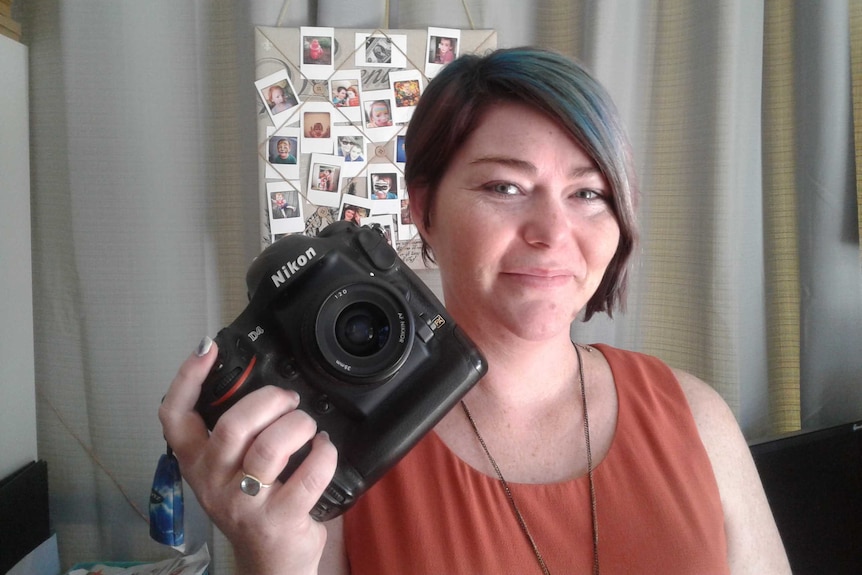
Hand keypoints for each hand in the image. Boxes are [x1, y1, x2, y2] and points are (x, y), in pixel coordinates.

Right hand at [159, 338, 338, 574]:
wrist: (270, 563)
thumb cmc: (253, 507)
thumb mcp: (228, 469)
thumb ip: (233, 432)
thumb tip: (258, 383)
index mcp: (197, 463)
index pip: (174, 416)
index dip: (188, 378)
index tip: (207, 349)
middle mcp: (213, 482)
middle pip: (233, 426)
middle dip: (269, 401)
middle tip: (288, 400)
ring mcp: (245, 503)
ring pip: (270, 447)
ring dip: (298, 425)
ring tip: (307, 426)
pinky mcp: (280, 519)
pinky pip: (309, 474)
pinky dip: (324, 453)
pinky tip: (325, 448)